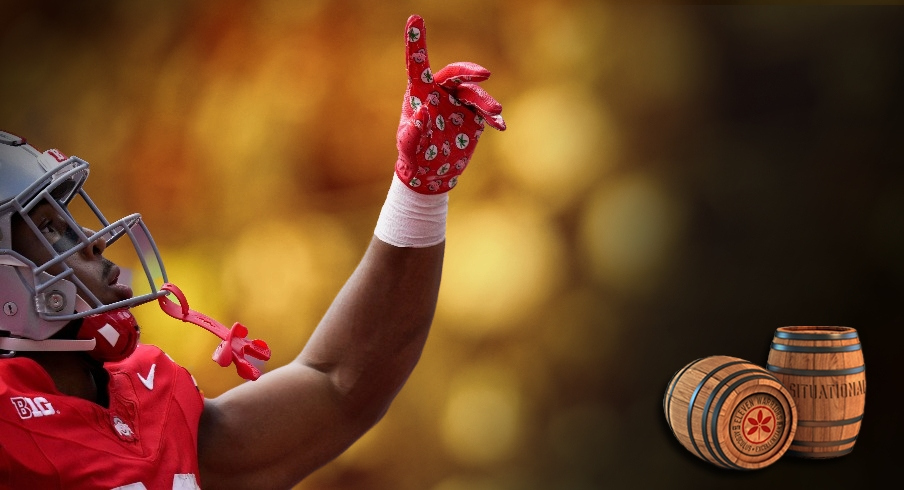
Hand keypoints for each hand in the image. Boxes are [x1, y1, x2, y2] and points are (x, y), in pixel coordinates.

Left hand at [395, 14, 505, 193]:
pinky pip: (486, 113)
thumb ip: (413, 131)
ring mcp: (459, 104)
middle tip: (484, 74)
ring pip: (474, 94)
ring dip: (486, 101)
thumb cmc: (414, 155)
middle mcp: (441, 92)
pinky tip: (500, 125)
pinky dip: (494, 117)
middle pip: (455, 74)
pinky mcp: (474, 117)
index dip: (416, 41)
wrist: (432, 172)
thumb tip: (423, 110)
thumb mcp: (408, 147)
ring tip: (496, 112)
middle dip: (470, 71)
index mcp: (420, 92)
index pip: (418, 62)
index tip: (414, 18)